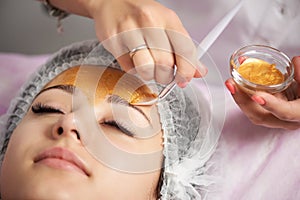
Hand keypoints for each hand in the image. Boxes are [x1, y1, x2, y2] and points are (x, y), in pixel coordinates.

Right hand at [48, 0, 206, 86]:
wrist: (112, 3)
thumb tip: (198, 71)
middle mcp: (149, 22)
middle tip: (164, 76)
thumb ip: (183, 48)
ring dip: (150, 76)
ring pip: (146, 68)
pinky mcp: (113, 41)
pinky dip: (134, 70)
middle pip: (165, 63)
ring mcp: (129, 30)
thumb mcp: (167, 25)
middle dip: (166, 77)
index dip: (187, 70)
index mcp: (167, 18)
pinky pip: (129, 68)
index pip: (185, 49)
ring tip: (149, 69)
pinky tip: (134, 60)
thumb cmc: (142, 15)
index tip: (184, 79)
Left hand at [225, 56, 299, 129]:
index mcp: (299, 114)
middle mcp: (286, 121)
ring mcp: (275, 118)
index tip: (257, 96)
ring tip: (231, 83)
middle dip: (243, 100)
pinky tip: (236, 84)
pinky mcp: (267, 112)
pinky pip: (251, 107)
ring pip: (252, 112)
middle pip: (260, 115)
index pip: (284, 112)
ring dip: (240, 97)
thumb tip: (295, 62)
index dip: (270, 104)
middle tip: (232, 84)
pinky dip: (243, 95)